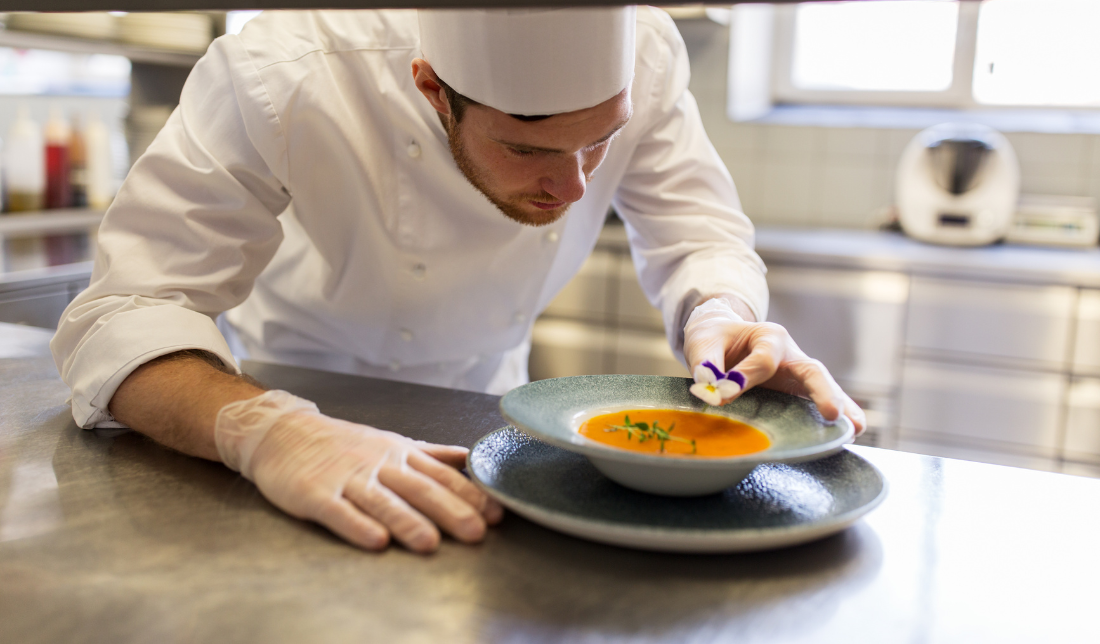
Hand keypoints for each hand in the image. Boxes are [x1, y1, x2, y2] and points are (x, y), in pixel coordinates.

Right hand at [214, 390, 502, 552]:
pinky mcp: (316, 494)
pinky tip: (376, 542)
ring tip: (430, 543)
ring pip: (383, 502)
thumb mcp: (391, 442)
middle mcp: (379, 466)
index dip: (470, 495)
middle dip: (450, 511)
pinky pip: (340, 512)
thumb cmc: (342, 443)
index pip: (442, 475)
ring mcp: (348, 479)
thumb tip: (470, 458)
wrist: (283, 433)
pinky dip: (358, 527)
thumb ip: (432, 454)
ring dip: (407, 522)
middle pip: (419, 489)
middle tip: (476, 533)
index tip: (497, 514)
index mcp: (400, 454)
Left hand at [682, 298, 865, 434]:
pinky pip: (821, 400)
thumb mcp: (703, 342)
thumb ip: (707, 364)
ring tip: (854, 429)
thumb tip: (714, 391)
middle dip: (822, 392)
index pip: (764, 360)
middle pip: (811, 371)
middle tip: (831, 413)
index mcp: (769, 336)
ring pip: (824, 387)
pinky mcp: (798, 390)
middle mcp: (790, 354)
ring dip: (840, 407)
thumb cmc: (714, 338)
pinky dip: (839, 414)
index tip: (722, 395)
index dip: (744, 379)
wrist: (721, 336)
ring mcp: (798, 373)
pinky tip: (853, 432)